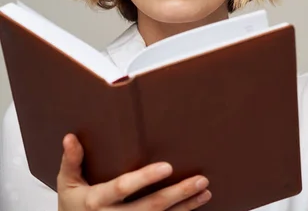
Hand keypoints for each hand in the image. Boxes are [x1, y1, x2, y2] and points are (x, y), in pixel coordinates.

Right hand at [57, 133, 211, 210]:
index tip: (167, 167)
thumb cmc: (72, 207)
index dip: (144, 178)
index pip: (122, 188)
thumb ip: (71, 161)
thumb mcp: (67, 185)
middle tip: (200, 180)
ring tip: (205, 191)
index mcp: (96, 201)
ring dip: (186, 206)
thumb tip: (70, 137)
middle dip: (177, 194)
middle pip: (149, 207)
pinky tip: (196, 205)